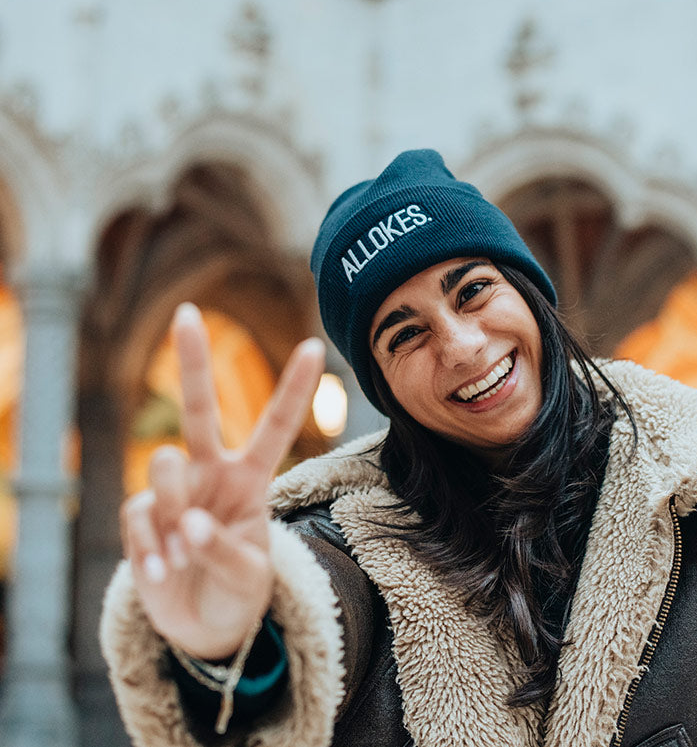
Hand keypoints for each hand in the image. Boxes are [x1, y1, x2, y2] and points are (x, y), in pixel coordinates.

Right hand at [121, 303, 324, 659]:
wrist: (202, 626)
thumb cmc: (238, 591)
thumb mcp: (250, 576)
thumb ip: (224, 549)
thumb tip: (185, 520)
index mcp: (251, 478)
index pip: (274, 426)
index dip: (292, 389)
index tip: (315, 346)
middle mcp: (210, 474)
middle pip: (199, 411)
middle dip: (191, 362)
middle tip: (187, 312)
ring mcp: (172, 493)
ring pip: (163, 473)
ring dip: (173, 515)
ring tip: (184, 556)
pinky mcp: (140, 518)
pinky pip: (139, 520)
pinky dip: (152, 553)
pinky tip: (164, 575)